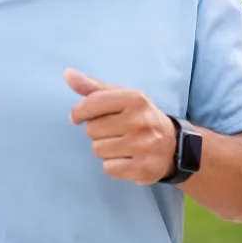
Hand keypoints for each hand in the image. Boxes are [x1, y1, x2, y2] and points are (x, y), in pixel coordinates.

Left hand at [66, 68, 178, 185]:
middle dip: (99, 132)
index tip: (79, 117)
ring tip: (123, 145)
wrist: (174, 146)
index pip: (91, 103)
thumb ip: (94, 87)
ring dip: (106, 149)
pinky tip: (128, 158)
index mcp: (135, 99)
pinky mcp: (142, 168)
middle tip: (116, 131)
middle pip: (91, 130)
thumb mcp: (122, 97)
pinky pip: (109, 168)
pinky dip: (114, 165)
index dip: (79, 112)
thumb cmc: (141, 118)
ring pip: (98, 150)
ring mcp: (142, 146)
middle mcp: (140, 121)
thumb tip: (67, 74)